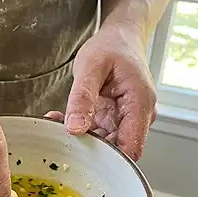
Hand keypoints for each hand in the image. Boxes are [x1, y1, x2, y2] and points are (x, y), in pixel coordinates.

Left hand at [47, 24, 155, 160]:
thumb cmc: (112, 46)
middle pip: (119, 149)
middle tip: (61, 138)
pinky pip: (101, 132)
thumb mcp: (90, 66)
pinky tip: (63, 120)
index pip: (131, 148)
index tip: (82, 155)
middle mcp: (140, 115)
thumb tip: (75, 128)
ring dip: (83, 139)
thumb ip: (82, 98)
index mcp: (140, 103)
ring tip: (57, 124)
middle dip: (90, 149)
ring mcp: (129, 118)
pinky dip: (83, 129)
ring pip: (107, 143)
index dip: (109, 159)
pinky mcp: (118, 118)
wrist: (121, 37)